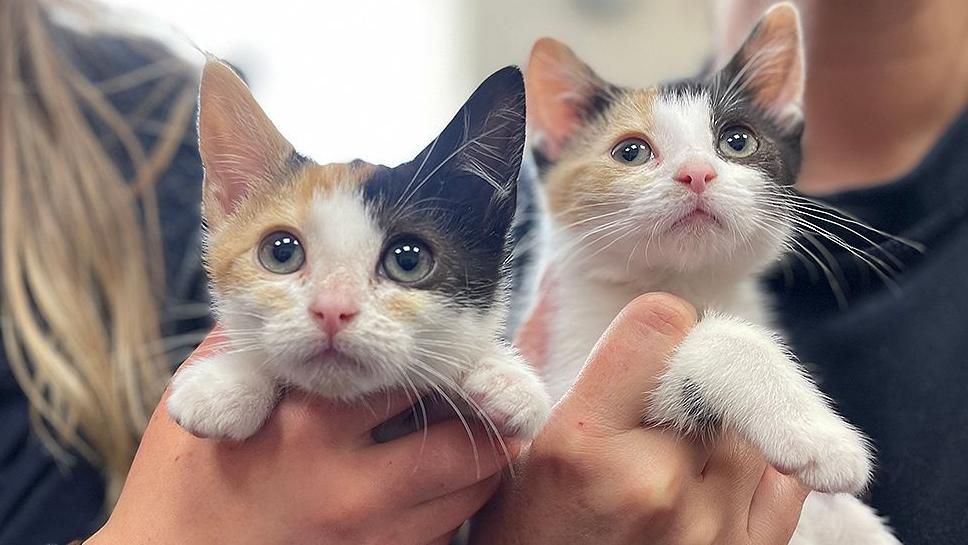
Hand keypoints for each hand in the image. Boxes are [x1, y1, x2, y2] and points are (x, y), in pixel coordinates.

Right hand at [87, 330, 513, 544]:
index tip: (460, 347)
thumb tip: (308, 300)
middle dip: (486, 415)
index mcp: (311, 427)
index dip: (444, 357)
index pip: (413, 376)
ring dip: (481, 461)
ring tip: (481, 433)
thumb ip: (263, 346)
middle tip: (495, 393)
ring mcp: (370, 540)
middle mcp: (352, 485)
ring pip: (468, 495)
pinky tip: (443, 484)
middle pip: (465, 444)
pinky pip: (443, 535)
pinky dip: (454, 504)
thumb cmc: (181, 483)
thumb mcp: (209, 397)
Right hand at [470, 292, 808, 543]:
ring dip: (719, 428)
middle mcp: (654, 482)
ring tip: (673, 460)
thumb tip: (591, 298)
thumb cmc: (527, 539)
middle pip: (713, 373)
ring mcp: (710, 527)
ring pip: (750, 424)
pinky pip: (784, 478)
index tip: (646, 345)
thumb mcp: (514, 455)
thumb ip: (556, 373)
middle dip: (687, 381)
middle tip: (656, 410)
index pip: (661, 324)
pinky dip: (757, 466)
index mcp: (583, 445)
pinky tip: (711, 482)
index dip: (658, 325)